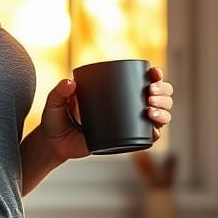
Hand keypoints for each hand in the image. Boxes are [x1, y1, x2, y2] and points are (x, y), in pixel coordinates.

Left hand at [39, 66, 172, 162]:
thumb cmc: (55, 118)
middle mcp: (127, 106)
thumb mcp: (54, 102)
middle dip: (163, 94)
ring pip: (160, 116)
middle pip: (159, 97)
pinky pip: (148, 138)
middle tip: (150, 96)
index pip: (143, 80)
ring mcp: (128, 124)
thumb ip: (58, 91)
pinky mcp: (125, 141)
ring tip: (150, 111)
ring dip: (164, 112)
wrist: (54, 143)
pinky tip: (154, 131)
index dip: (156, 76)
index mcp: (115, 91)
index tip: (153, 73)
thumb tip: (70, 83)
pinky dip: (155, 134)